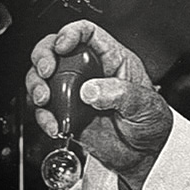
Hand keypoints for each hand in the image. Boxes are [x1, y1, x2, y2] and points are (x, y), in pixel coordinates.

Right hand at [26, 20, 172, 184]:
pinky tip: (55, 125)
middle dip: (43, 57)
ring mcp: (75, 93)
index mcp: (113, 60)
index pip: (88, 33)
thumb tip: (90, 90)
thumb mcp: (145, 105)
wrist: (145, 156)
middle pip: (56, 50)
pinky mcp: (67, 114)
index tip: (62, 46)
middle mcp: (90, 72)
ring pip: (43, 77)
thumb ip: (120, 94)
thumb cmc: (152, 124)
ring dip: (36, 87)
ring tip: (45, 101)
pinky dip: (43, 116)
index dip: (71, 33)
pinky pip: (45, 109)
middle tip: (46, 72)